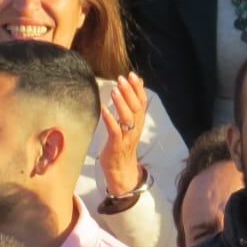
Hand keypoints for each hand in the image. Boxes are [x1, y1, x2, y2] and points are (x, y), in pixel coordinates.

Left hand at [100, 73, 148, 198]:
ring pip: (127, 118)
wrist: (121, 171)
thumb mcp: (128, 126)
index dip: (138, 88)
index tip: (132, 75)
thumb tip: (135, 89)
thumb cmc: (121, 146)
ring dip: (121, 103)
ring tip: (114, 90)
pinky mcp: (116, 145)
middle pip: (136, 107)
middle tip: (121, 79)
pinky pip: (115, 131)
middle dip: (129, 92)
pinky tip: (104, 109)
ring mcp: (126, 137)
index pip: (142, 102)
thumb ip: (131, 108)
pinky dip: (110, 119)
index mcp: (138, 123)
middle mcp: (135, 128)